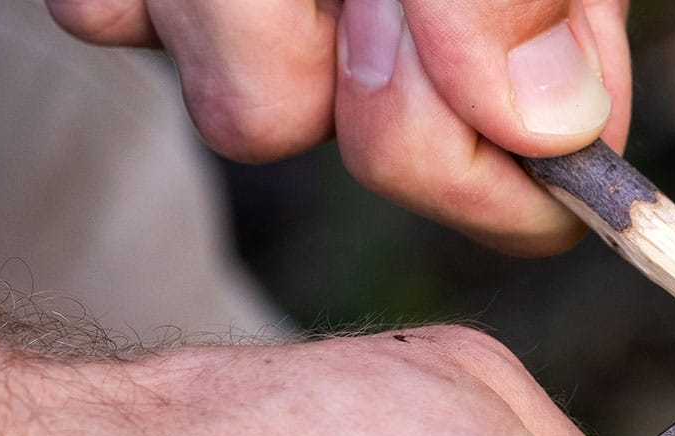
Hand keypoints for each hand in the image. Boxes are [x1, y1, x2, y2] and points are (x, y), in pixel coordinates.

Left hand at [45, 0, 631, 254]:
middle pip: (398, 162)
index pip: (551, 178)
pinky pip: (123, 27)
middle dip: (351, 67)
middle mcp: (420, 38)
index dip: (483, 165)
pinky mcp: (162, 1)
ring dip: (229, 11)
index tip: (435, 78)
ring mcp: (287, 24)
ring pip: (253, 117)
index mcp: (525, 20)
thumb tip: (550, 128)